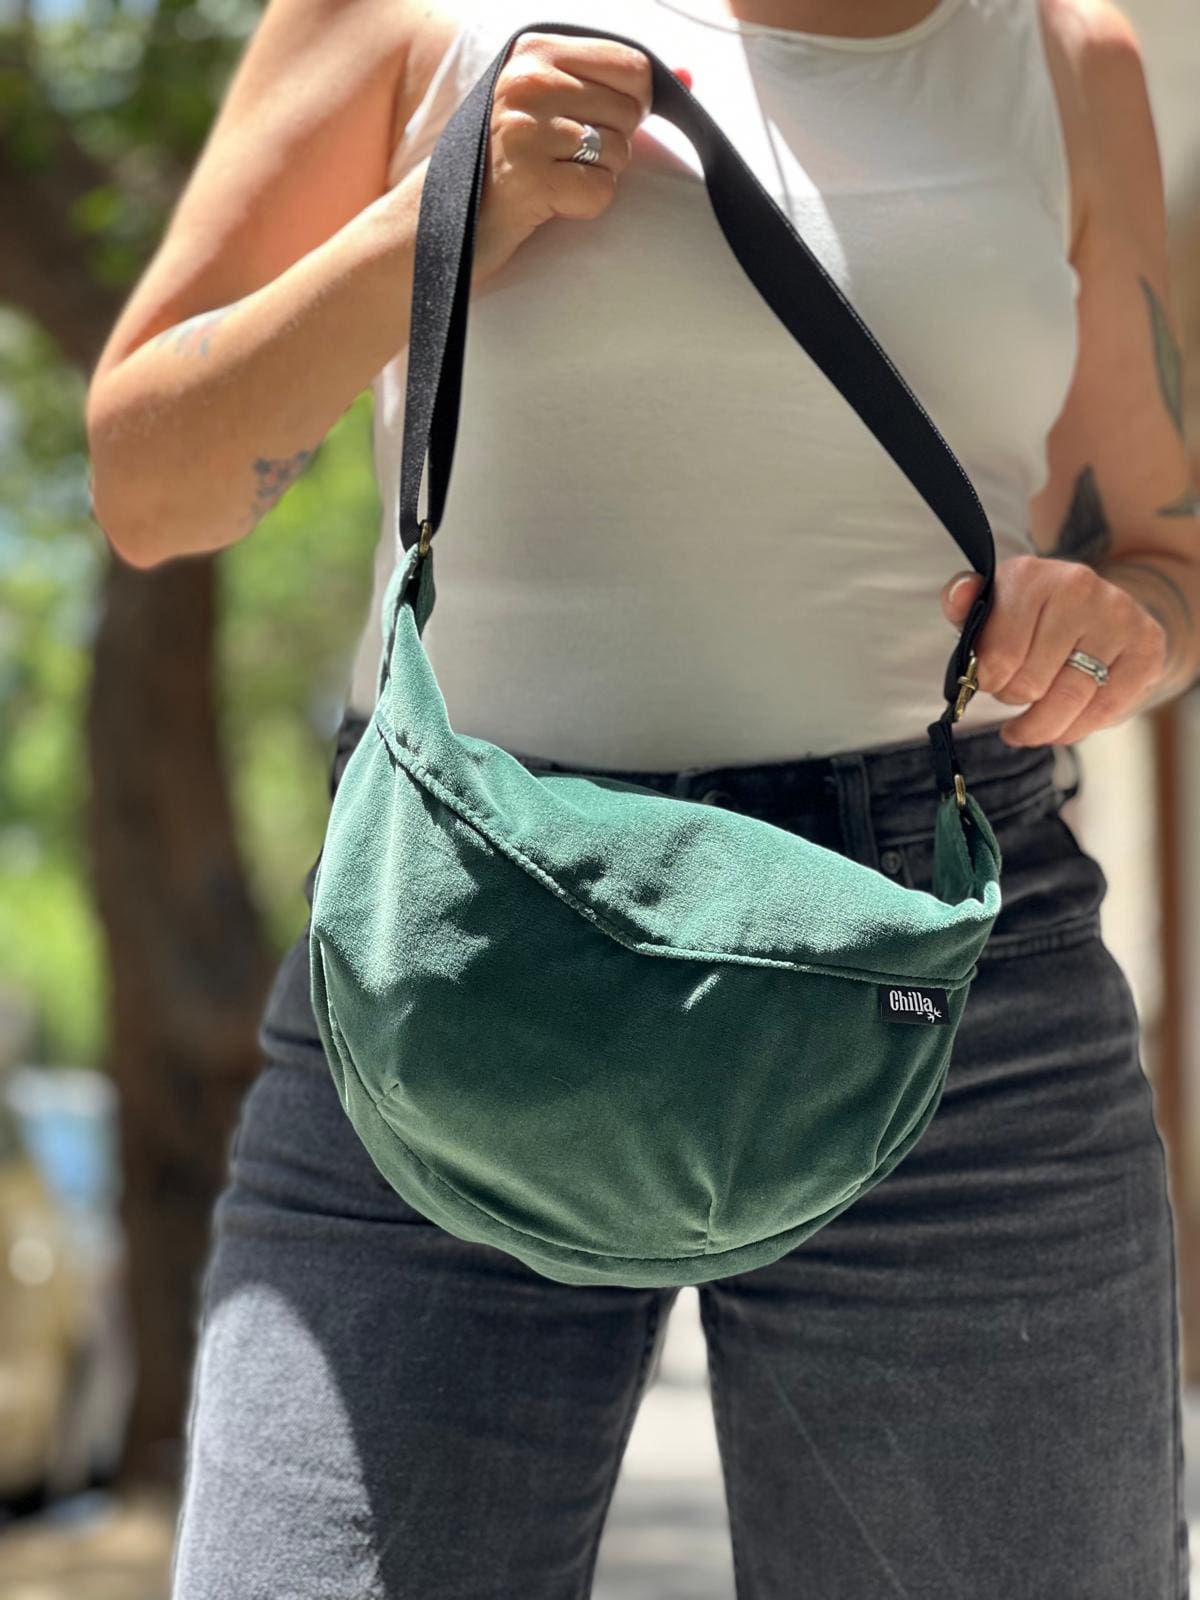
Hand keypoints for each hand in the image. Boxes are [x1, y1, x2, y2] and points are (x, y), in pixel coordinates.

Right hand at [470, 35, 685, 286]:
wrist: (445, 220)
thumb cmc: (511, 161)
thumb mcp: (555, 104)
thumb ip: (617, 84)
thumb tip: (688, 76)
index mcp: (535, 50)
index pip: (633, 66)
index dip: (634, 103)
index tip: (601, 123)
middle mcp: (528, 82)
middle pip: (630, 112)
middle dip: (613, 144)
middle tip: (567, 158)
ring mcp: (526, 129)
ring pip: (618, 153)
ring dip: (597, 176)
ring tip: (554, 178)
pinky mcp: (530, 179)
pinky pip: (600, 192)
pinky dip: (584, 206)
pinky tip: (551, 202)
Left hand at [940, 554, 1168, 745]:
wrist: (1099, 609)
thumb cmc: (1033, 616)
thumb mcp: (992, 605)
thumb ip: (964, 603)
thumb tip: (959, 594)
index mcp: (1031, 576)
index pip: (998, 656)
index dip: (985, 682)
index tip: (986, 682)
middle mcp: (1079, 588)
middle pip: (1030, 683)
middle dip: (1012, 700)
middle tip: (1011, 696)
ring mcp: (1117, 617)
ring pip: (1067, 701)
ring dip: (1039, 726)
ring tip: (1026, 727)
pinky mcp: (1146, 647)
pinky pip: (1103, 711)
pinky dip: (1074, 729)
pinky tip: (1060, 726)